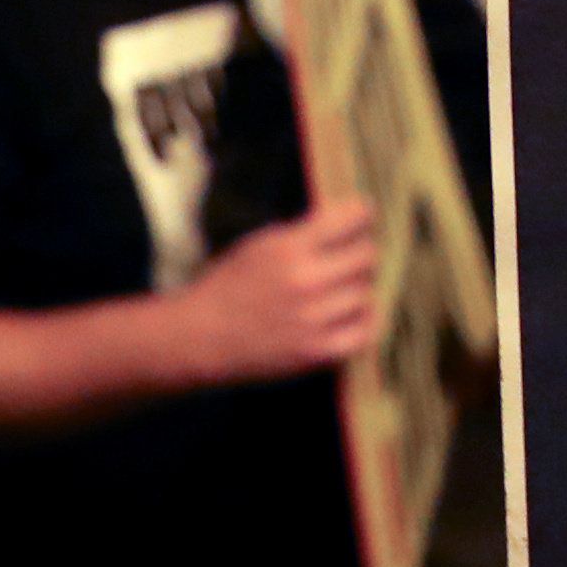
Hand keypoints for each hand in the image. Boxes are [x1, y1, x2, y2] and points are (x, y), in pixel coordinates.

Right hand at [165, 201, 377, 388]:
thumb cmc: (229, 287)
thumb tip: (352, 220)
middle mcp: (304, 281)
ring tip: (340, 291)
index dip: (362, 215)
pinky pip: (364, 332)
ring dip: (357, 290)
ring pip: (366, 293)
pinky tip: (349, 317)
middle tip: (349, 259)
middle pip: (367, 256)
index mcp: (289, 248)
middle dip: (360, 254)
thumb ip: (304, 234)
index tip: (363, 218)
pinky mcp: (315, 351)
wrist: (199, 337)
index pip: (352, 218)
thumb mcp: (260, 246)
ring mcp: (312, 319)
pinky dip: (362, 323)